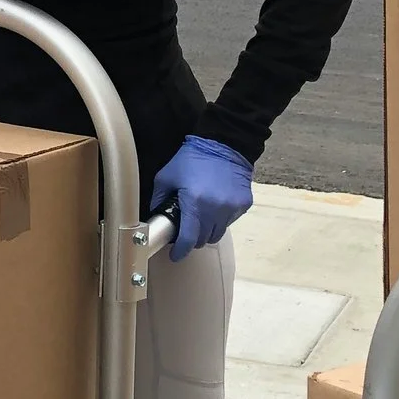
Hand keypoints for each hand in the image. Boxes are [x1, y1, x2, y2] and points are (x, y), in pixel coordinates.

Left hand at [149, 136, 252, 262]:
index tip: (175, 255)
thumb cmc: (191, 159)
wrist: (223, 143)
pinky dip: (220, 219)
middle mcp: (216, 210)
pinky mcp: (243, 204)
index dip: (181, 251)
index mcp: (195, 204)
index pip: (189, 239)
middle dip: (193, 239)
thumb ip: (158, 199)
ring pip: (218, 233)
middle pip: (204, 239)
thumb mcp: (166, 176)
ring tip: (200, 217)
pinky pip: (229, 221)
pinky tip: (214, 206)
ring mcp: (232, 208)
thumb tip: (155, 217)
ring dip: (207, 230)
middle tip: (185, 230)